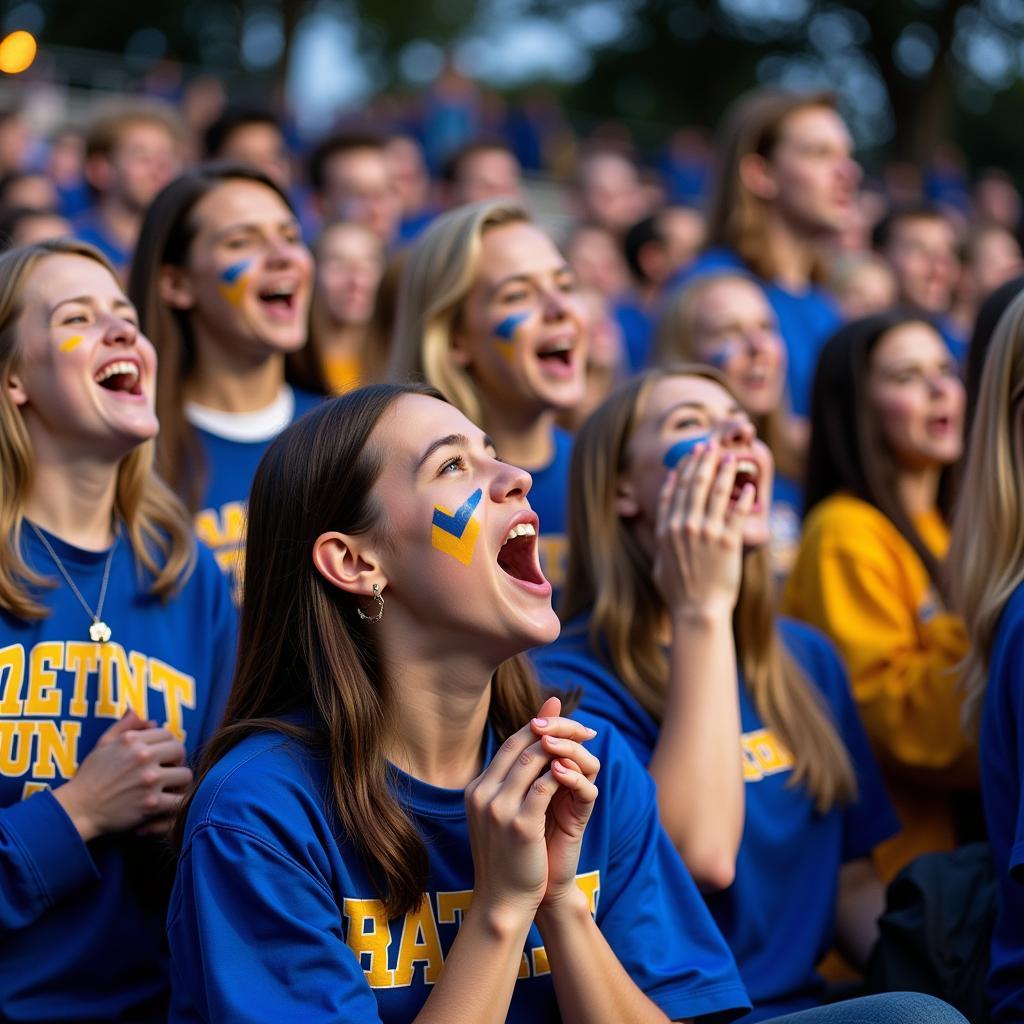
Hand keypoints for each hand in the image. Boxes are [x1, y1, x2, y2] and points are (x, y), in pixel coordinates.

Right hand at [53, 710, 192, 842]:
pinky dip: (177, 802)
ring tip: (171, 787)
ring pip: (185, 775)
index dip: (167, 744)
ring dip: (179, 782)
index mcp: (132, 741)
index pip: (167, 734)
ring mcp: (149, 781)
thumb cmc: (89, 777)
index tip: (162, 756)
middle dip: (176, 760)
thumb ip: (123, 726)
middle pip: (180, 751)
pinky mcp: (152, 804)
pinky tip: (169, 803)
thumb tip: (138, 712)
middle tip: (169, 770)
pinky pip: (180, 800)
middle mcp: (143, 757)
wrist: (77, 810)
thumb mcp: (102, 745)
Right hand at [464, 697, 596, 925]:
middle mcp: (482, 794)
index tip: (562, 715)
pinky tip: (577, 773)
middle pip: (520, 744)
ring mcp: (498, 808)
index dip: (538, 726)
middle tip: (584, 727)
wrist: (502, 902)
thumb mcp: (502, 816)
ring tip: (585, 746)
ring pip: (533, 759)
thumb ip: (513, 785)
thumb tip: (535, 755)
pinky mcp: (520, 824)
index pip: (509, 745)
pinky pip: (545, 786)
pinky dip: (563, 774)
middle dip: (555, 729)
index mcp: (476, 790)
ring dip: (562, 748)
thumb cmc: (507, 858)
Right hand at [652, 441, 754, 619]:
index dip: (683, 469)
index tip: (690, 455)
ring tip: (731, 456)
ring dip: (724, 470)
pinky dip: (745, 497)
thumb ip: (661, 541)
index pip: (674, 490)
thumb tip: (663, 528)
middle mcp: (684, 526)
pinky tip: (750, 487)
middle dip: (703, 460)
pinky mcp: (728, 542)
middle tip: (711, 445)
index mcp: (666, 529)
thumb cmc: (678, 593)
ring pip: (716, 492)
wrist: (697, 612)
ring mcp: (706, 532)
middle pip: (694, 484)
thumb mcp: (659, 564)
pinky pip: (738, 513)